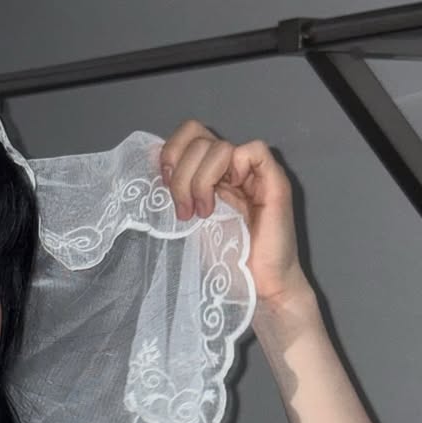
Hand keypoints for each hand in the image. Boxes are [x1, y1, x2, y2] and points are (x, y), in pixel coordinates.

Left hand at [158, 119, 308, 305]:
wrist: (257, 288)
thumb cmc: (223, 261)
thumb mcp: (186, 221)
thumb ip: (174, 192)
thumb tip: (147, 168)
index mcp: (209, 171)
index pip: (188, 134)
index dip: (170, 154)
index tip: (163, 189)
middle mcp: (230, 167)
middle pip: (197, 137)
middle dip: (181, 175)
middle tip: (183, 211)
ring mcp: (253, 173)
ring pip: (219, 146)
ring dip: (201, 181)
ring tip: (201, 214)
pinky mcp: (275, 181)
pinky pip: (254, 150)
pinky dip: (235, 170)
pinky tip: (228, 200)